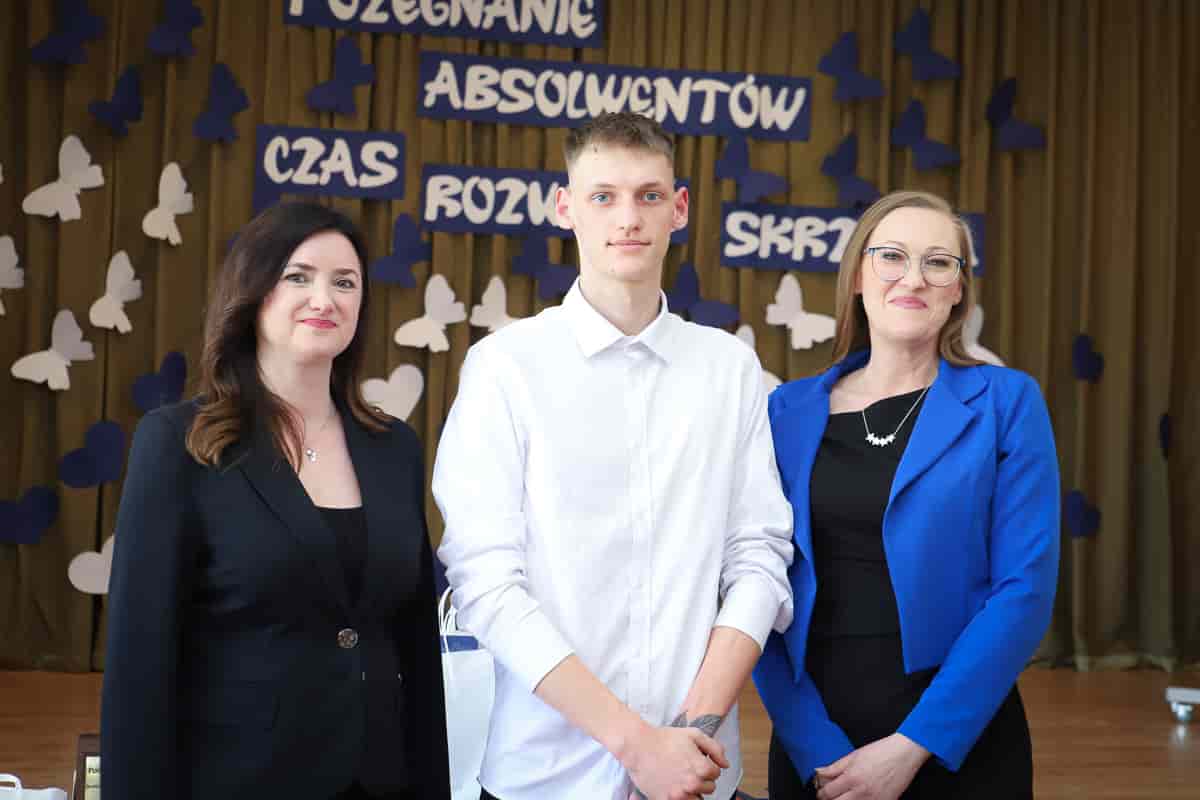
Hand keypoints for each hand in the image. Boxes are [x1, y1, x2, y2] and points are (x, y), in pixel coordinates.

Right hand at [620, 722, 728, 799]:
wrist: (639, 747)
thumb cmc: (665, 739)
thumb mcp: (693, 735)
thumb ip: (714, 749)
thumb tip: (726, 764)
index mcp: (702, 768)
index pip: (716, 774)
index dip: (707, 765)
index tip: (695, 760)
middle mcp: (693, 784)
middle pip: (709, 788)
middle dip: (702, 778)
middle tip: (687, 768)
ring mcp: (679, 795)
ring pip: (698, 799)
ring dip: (693, 790)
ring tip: (681, 778)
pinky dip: (681, 797)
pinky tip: (673, 785)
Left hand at [813, 733, 928, 799]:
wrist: (904, 754)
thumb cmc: (880, 752)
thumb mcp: (853, 756)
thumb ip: (834, 767)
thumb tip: (819, 773)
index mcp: (851, 778)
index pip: (827, 793)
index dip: (821, 793)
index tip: (821, 792)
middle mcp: (861, 792)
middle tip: (830, 795)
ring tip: (843, 796)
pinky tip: (858, 797)